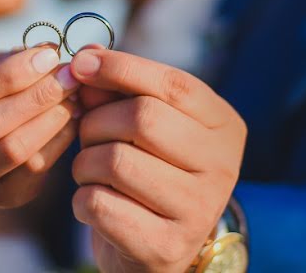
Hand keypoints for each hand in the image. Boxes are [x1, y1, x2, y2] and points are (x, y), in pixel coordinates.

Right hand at [0, 46, 80, 207]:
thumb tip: (51, 50)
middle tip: (70, 77)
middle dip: (37, 97)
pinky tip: (73, 121)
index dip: (12, 74)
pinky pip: (31, 171)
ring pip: (11, 150)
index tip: (49, 57)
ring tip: (75, 97)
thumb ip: (17, 57)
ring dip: (50, 120)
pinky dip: (58, 142)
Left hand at [69, 49, 246, 272]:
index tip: (81, 63)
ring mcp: (199, 210)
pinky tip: (94, 203)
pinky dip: (82, 200)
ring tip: (90, 172)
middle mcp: (222, 167)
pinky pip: (100, 204)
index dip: (121, 67)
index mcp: (223, 125)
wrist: (157, 248)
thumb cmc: (147, 168)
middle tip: (87, 135)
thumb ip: (117, 88)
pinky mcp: (166, 247)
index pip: (173, 84)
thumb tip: (86, 56)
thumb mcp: (142, 122)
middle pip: (142, 118)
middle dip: (96, 122)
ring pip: (115, 161)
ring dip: (84, 163)